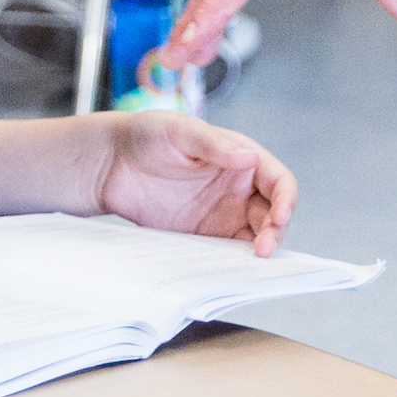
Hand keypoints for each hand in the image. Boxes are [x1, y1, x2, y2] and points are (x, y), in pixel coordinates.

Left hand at [96, 111, 300, 250]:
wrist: (111, 164)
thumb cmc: (148, 135)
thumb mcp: (180, 131)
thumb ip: (214, 145)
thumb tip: (250, 158)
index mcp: (241, 158)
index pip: (278, 181)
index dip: (285, 199)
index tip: (280, 216)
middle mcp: (238, 188)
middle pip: (272, 214)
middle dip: (275, 231)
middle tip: (264, 248)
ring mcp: (221, 213)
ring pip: (254, 236)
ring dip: (258, 248)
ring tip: (250, 261)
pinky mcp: (202, 235)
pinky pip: (225, 250)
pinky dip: (232, 260)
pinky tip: (228, 266)